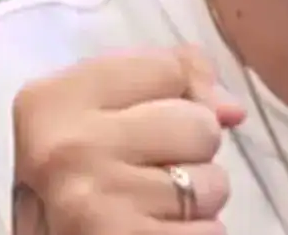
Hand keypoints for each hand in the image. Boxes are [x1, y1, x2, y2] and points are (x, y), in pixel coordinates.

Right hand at [11, 45, 245, 233]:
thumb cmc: (74, 178)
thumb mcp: (93, 112)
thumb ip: (169, 79)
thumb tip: (232, 110)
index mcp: (55, 101)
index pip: (171, 68)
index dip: (173, 94)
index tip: (136, 122)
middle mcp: (70, 149)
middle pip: (202, 125)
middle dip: (191, 149)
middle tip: (145, 172)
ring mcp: (97, 206)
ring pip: (213, 184)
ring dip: (196, 200)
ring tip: (149, 207)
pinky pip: (211, 232)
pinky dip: (195, 234)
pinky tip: (154, 232)